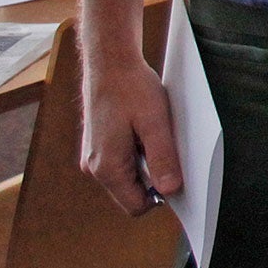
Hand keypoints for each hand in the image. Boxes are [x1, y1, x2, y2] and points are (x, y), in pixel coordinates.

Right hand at [81, 48, 182, 216]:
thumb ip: (163, 158)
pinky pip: (122, 162)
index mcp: (106, 167)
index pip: (135, 206)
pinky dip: (137, 152)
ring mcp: (93, 157)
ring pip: (127, 177)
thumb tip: (171, 190)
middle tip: (165, 146)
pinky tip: (143, 129)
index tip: (175, 172)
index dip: (160, 195)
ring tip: (152, 133)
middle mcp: (94, 167)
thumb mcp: (155, 123)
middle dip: (153, 177)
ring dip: (145, 162)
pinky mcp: (97, 146)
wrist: (109, 62)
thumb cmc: (131, 88)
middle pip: (131, 193)